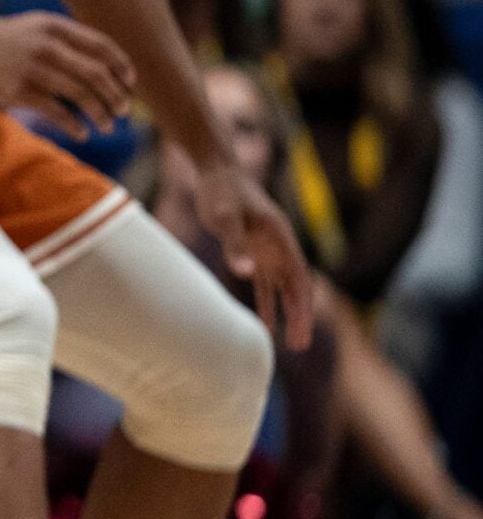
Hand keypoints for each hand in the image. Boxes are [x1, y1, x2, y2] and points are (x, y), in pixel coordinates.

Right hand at [0, 9, 135, 138]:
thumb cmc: (9, 39)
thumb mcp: (40, 27)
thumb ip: (70, 40)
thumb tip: (109, 66)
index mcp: (57, 27)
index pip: (101, 46)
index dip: (121, 66)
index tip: (130, 84)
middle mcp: (47, 45)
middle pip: (95, 73)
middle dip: (115, 95)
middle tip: (123, 111)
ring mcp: (32, 68)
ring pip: (80, 93)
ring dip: (100, 113)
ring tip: (108, 126)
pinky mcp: (17, 90)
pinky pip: (56, 111)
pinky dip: (73, 125)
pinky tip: (82, 133)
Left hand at [191, 160, 315, 350]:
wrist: (217, 172)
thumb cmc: (221, 192)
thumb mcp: (225, 217)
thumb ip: (234, 244)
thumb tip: (245, 273)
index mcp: (281, 239)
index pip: (299, 279)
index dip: (302, 306)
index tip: (302, 330)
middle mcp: (280, 246)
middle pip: (296, 287)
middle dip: (300, 316)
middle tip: (300, 346)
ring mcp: (268, 249)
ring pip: (282, 288)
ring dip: (286, 313)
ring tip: (288, 343)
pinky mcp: (252, 250)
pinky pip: (263, 282)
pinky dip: (265, 302)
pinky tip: (262, 323)